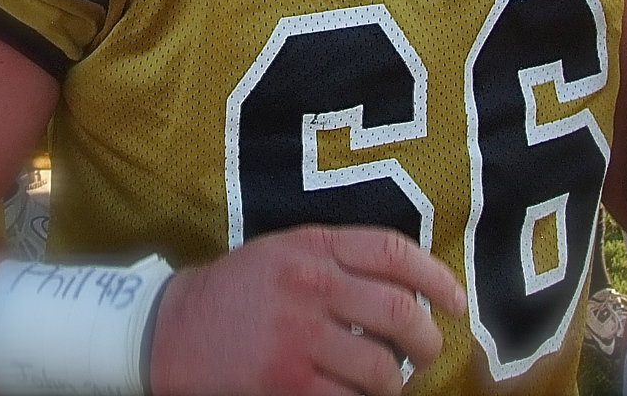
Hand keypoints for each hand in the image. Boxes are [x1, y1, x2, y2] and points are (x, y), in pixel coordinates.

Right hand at [149, 224, 466, 395]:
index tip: (457, 300)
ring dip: (395, 382)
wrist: (169, 330)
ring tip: (388, 383)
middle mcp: (309, 285)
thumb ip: (339, 257)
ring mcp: (298, 337)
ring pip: (380, 367)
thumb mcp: (287, 251)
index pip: (392, 252)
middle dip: (427, 338)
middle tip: (429, 350)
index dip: (435, 277)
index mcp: (313, 246)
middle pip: (397, 311)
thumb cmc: (239, 290)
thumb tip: (406, 284)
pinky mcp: (285, 385)